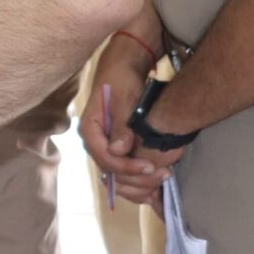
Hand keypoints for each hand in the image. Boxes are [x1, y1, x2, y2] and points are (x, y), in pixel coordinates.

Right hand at [79, 35, 175, 203]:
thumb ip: (121, 124)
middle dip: (137, 178)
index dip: (126, 167)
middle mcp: (95, 142)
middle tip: (164, 174)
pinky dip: (139, 181)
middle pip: (111, 171)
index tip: (149, 166)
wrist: (123, 69)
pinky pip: (124, 172)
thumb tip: (117, 150)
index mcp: (90, 129)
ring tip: (164, 179)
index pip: (104, 157)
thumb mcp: (124, 98)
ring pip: (118, 176)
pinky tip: (157, 184)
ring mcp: (105, 147)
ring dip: (140, 183)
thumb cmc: (122, 80)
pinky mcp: (116, 149)